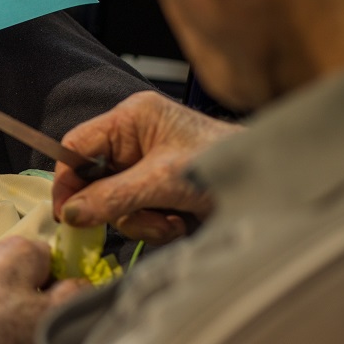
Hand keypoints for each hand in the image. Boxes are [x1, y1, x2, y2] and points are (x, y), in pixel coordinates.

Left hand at [0, 237, 88, 343]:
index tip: (52, 305)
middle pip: (14, 267)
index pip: (48, 256)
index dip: (54, 280)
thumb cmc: (0, 326)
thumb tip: (86, 284)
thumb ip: (74, 294)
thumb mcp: (49, 314)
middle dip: (22, 290)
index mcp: (17, 248)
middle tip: (25, 322)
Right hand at [54, 91, 239, 242]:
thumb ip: (113, 197)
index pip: (76, 145)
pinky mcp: (161, 188)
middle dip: (117, 207)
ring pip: (115, 202)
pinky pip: (137, 212)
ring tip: (173, 220)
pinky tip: (182, 221)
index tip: (65, 214)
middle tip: (141, 219)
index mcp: (131, 118)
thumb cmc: (225, 165)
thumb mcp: (164, 182)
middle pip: (94, 179)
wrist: (278, 186)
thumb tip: (69, 214)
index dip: (66, 180)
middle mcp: (135, 137)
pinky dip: (156, 224)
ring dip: (141, 220)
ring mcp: (147, 164)